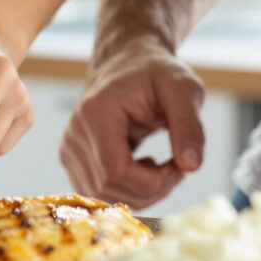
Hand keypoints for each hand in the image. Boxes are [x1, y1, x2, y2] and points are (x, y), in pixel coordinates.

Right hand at [60, 44, 205, 208]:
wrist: (130, 64)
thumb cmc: (156, 73)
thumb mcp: (183, 90)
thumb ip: (189, 126)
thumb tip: (191, 165)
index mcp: (97, 112)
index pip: (115, 170)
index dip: (152, 182)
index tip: (178, 166)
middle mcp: (75, 133)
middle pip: (108, 188)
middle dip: (151, 189)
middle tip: (177, 166)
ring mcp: (70, 148)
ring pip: (103, 197)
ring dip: (141, 193)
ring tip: (162, 166)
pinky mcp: (72, 160)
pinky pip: (100, 193)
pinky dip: (128, 191)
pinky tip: (143, 168)